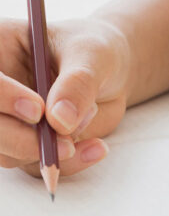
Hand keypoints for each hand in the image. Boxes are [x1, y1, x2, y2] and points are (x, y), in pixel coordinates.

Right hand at [0, 17, 128, 175]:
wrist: (111, 74)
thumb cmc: (95, 51)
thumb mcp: (93, 55)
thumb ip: (78, 82)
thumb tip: (60, 120)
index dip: (2, 97)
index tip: (37, 110)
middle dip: (21, 140)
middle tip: (66, 144)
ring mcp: (7, 119)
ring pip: (6, 153)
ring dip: (52, 147)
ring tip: (92, 113)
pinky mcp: (24, 143)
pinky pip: (35, 164)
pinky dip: (66, 162)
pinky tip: (96, 147)